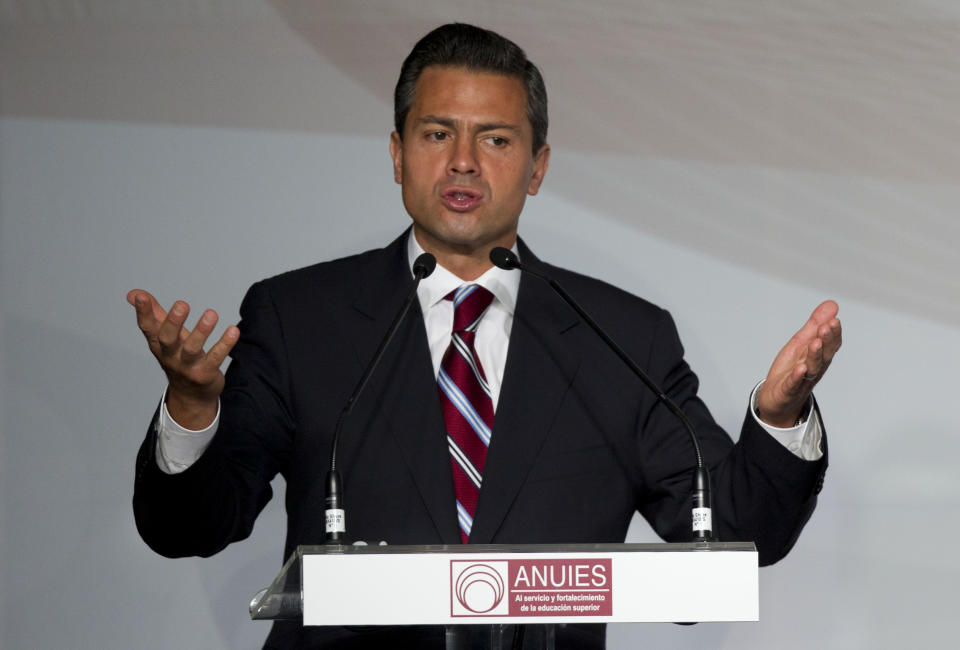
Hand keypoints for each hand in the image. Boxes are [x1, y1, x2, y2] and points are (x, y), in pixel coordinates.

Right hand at [127, 289, 238, 428]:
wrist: (190, 396)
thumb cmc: (178, 358)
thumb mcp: (164, 338)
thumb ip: (153, 314)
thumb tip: (134, 293)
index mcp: (158, 345)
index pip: (148, 328)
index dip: (143, 313)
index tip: (141, 297)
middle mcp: (170, 356)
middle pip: (167, 339)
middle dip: (173, 322)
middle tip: (182, 304)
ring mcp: (187, 367)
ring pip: (192, 349)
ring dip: (201, 331)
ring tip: (211, 313)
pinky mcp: (205, 374)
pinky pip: (216, 358)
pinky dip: (225, 344)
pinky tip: (233, 330)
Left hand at [756, 300, 841, 427]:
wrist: (778, 400)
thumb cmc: (792, 370)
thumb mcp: (801, 344)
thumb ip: (815, 325)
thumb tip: (832, 304)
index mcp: (819, 356)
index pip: (830, 344)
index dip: (833, 333)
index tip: (834, 319)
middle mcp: (815, 368)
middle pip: (824, 354)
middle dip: (826, 340)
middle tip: (827, 326)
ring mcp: (802, 381)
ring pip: (811, 368)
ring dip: (814, 355)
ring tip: (815, 342)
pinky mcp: (788, 391)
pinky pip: (794, 384)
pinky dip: (797, 376)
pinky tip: (800, 368)